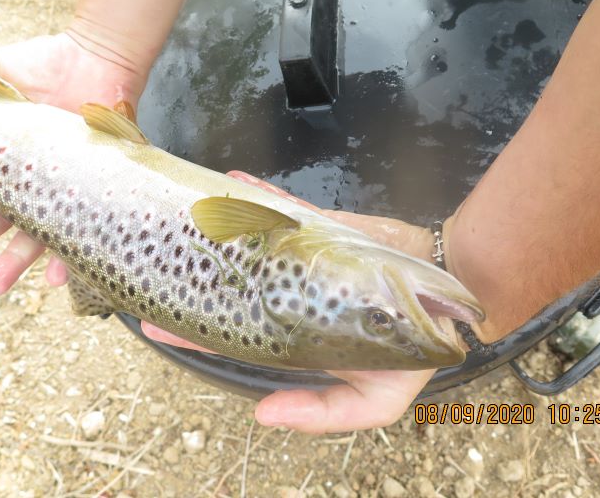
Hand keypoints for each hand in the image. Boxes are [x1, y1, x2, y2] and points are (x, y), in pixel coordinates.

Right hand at [0, 32, 142, 295]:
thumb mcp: (4, 70)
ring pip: (30, 235)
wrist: (99, 60)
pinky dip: (69, 256)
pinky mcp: (88, 193)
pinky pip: (80, 231)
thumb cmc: (48, 65)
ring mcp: (55, 191)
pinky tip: (56, 277)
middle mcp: (24, 183)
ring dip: (9, 263)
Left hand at [142, 171, 438, 432]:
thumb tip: (262, 417)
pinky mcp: (321, 228)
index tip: (156, 325)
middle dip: (191, 278)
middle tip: (149, 269)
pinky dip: (259, 194)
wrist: (449, 287)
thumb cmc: (412, 349)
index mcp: (293, 335)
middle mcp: (289, 295)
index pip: (234, 336)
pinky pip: (283, 208)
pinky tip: (233, 181)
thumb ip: (322, 414)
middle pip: (230, 286)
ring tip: (181, 219)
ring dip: (217, 229)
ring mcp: (302, 258)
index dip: (195, 333)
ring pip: (249, 241)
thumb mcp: (376, 401)